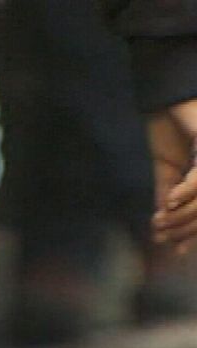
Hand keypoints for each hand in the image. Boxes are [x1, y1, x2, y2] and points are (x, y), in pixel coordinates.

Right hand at [149, 98, 196, 254]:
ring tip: (159, 220)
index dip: (192, 232)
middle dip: (185, 228)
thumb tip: (162, 226)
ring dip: (182, 216)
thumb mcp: (168, 168)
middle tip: (160, 235)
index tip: (174, 250)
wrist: (168, 94)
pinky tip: (170, 201)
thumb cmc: (170, 126)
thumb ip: (168, 193)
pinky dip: (186, 192)